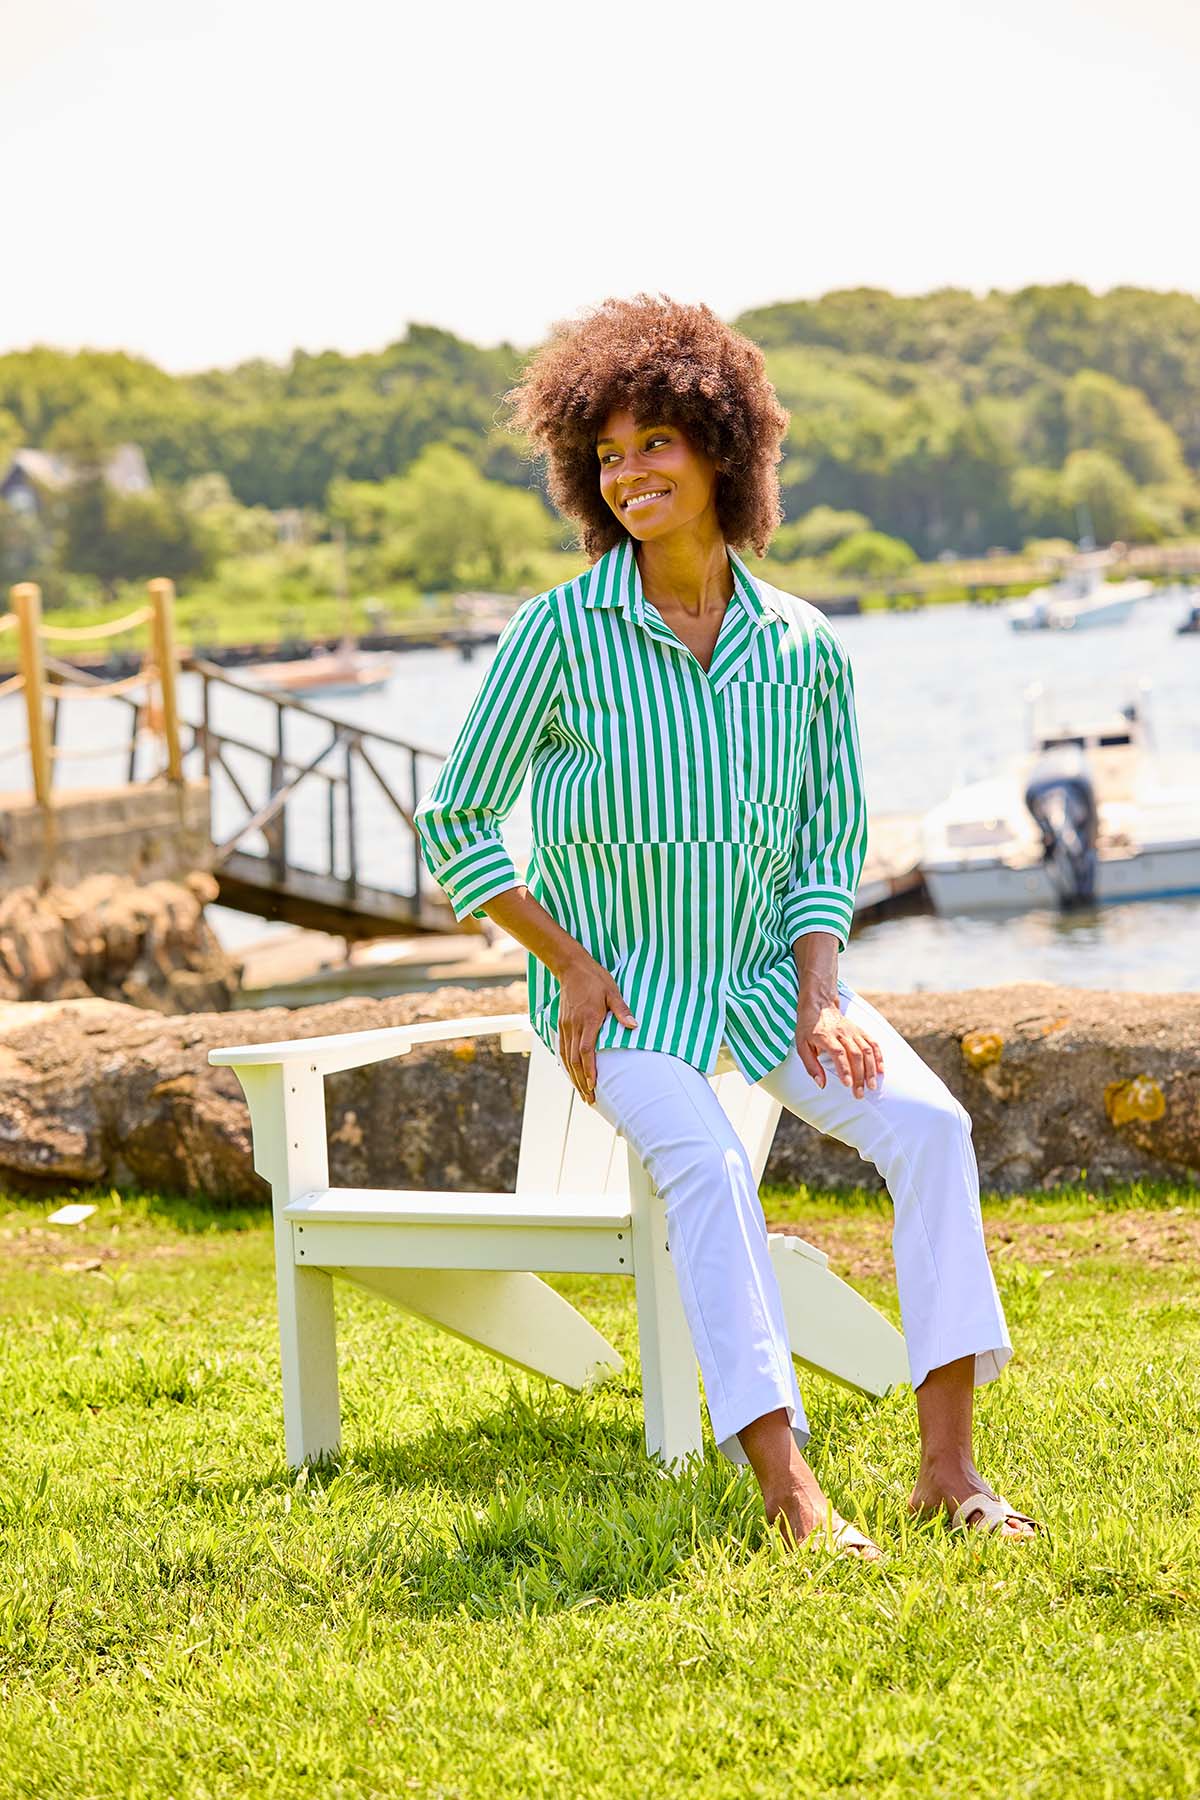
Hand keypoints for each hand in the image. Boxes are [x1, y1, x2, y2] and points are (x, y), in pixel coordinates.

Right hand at [557, 954, 636, 1104]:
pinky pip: (562, 1049)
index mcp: (588, 1019)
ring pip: (566, 1058)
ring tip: (582, 1093)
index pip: (585, 1050)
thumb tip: (634, 1026)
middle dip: (581, 1082)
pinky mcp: (562, 1025)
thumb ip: (621, 1010)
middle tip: (589, 1099)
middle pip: (574, 1060)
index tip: (594, 1084)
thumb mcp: (612, 991)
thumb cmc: (595, 979)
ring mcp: (566, 1026)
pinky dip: (567, 1065)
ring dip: (574, 1077)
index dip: (589, 1069)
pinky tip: (572, 1075)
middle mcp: (574, 1026)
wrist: (570, 968)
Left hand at [795, 981, 882, 1098]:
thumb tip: (821, 1084)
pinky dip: (879, 1057)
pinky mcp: (860, 1030)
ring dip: (871, 1069)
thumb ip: (811, 1066)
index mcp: (825, 1037)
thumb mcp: (801, 1046)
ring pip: (866, 1050)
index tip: (848, 1085)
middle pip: (855, 1054)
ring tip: (872, 1086)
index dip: (845, 1069)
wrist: (819, 1005)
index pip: (839, 1054)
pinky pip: (873, 1043)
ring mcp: (853, 1031)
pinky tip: (881, 1070)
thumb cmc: (808, 1028)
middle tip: (860, 1094)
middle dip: (859, 1076)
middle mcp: (842, 1033)